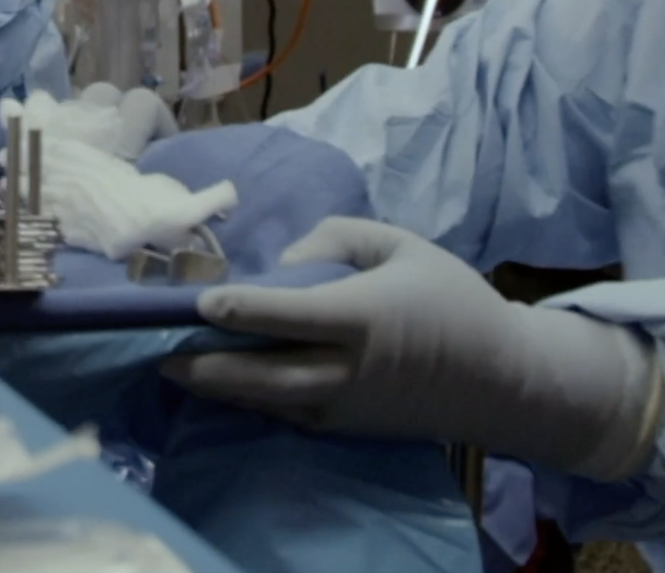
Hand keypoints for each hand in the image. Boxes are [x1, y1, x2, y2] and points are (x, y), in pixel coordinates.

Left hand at [164, 217, 663, 479]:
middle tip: (159, 352)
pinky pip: (289, 415)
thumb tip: (282, 263)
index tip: (199, 302)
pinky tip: (215, 387)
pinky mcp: (348, 427)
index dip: (243, 310)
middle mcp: (351, 367)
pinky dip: (249, 404)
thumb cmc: (452, 301)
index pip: (293, 316)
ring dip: (219, 390)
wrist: (506, 381)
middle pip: (268, 373)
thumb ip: (338, 238)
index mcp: (366, 317)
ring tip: (171, 370)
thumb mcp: (403, 246)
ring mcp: (348, 405)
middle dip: (209, 366)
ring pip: (271, 401)